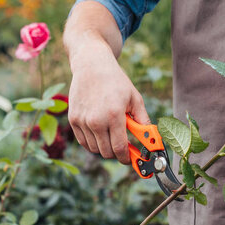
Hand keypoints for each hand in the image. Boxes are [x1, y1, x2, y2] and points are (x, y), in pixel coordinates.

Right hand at [68, 37, 149, 163]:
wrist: (91, 66)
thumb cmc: (116, 82)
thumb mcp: (135, 99)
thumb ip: (143, 121)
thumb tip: (151, 139)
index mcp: (114, 116)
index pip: (119, 149)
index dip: (126, 158)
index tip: (131, 159)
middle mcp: (96, 120)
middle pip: (106, 152)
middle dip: (117, 153)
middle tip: (123, 147)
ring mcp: (82, 121)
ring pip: (95, 149)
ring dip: (104, 147)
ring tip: (111, 134)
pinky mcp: (73, 120)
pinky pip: (84, 142)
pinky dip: (92, 142)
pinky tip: (100, 133)